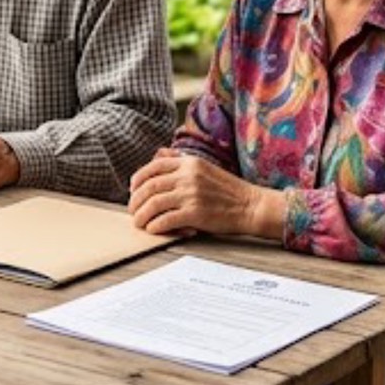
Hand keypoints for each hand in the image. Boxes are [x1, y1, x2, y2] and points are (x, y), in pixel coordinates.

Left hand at [128, 149, 283, 239]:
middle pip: (149, 186)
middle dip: (136, 200)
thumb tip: (156, 155)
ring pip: (154, 203)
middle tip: (133, 210)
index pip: (153, 167)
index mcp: (189, 162)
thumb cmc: (228, 189)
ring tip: (139, 222)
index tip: (133, 190)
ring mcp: (191, 194)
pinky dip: (155, 226)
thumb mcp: (204, 167)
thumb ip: (180, 161)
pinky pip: (166, 219)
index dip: (138, 179)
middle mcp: (188, 176)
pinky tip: (153, 229)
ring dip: (141, 215)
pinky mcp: (195, 213)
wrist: (252, 206)